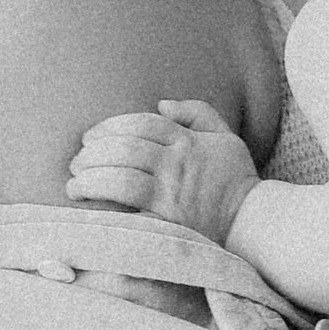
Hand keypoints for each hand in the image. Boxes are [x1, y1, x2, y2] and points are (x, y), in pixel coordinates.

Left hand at [65, 98, 257, 243]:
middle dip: (93, 153)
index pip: (141, 124)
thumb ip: (197, 112)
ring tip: (74, 184)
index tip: (90, 137)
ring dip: (90, 179)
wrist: (254, 224)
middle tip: (76, 162)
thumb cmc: (236, 181)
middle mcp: (177, 165)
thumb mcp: (225, 137)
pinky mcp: (167, 225)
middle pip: (125, 149)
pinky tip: (88, 207)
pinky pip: (128, 213)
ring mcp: (171, 196)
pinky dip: (104, 209)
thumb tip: (161, 104)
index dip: (110, 126)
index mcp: (188, 142)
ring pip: (120, 178)